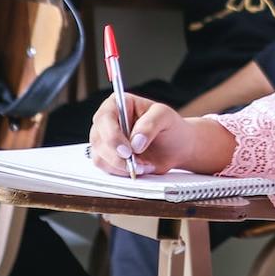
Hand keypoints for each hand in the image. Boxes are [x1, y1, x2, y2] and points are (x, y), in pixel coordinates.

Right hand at [90, 94, 204, 176]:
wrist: (176, 148)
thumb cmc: (170, 127)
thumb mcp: (165, 117)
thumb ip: (150, 124)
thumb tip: (135, 142)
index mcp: (118, 104)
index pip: (104, 118)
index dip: (112, 136)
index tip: (128, 151)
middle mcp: (107, 121)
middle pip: (98, 140)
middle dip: (116, 156)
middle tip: (136, 163)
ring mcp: (105, 140)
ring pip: (99, 157)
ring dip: (121, 166)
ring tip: (143, 165)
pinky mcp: (107, 157)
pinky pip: (105, 168)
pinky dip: (122, 172)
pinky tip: (139, 168)